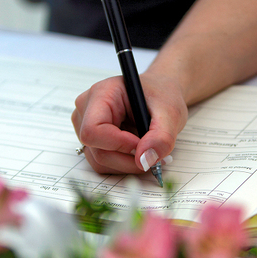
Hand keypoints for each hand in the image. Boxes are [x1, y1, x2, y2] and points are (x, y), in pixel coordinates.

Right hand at [71, 72, 187, 174]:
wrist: (160, 93)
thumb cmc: (161, 94)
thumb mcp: (170, 112)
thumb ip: (161, 137)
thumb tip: (145, 160)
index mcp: (102, 93)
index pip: (93, 130)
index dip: (118, 144)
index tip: (141, 146)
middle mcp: (87, 109)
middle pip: (97, 150)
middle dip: (128, 159)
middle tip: (153, 154)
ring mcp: (86, 125)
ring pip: (99, 161)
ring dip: (127, 164)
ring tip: (148, 151)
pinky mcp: (92, 140)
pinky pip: (102, 163)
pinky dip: (123, 164)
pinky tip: (139, 152)